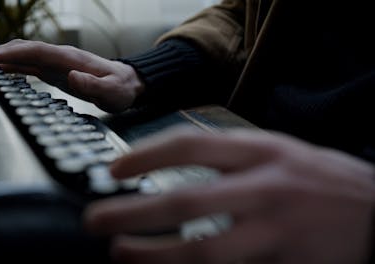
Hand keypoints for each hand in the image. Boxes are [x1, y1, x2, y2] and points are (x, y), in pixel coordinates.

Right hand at [0, 39, 143, 112]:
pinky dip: (7, 65)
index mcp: (67, 58)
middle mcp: (57, 56)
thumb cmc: (121, 89)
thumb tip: (71, 76)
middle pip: (19, 49)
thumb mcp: (112, 92)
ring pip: (19, 55)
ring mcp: (54, 63)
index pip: (30, 51)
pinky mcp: (54, 71)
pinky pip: (26, 66)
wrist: (128, 84)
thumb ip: (93, 85)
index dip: (5, 53)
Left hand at [84, 125, 374, 263]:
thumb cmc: (315, 178)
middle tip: (95, 220)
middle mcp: (265, 188)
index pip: (189, 145)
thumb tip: (167, 170)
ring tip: (120, 255)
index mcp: (260, 151)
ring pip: (204, 252)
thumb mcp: (275, 152)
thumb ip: (227, 159)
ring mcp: (276, 232)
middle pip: (186, 200)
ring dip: (154, 257)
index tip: (112, 171)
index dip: (144, 157)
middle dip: (132, 212)